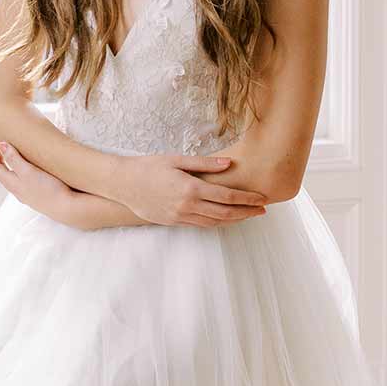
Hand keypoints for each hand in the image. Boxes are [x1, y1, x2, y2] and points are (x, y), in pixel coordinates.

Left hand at [0, 138, 75, 222]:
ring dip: (9, 166)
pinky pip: (24, 181)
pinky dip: (21, 172)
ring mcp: (28, 194)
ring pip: (13, 178)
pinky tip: (29, 170)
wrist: (67, 208)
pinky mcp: (39, 194)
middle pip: (2, 174)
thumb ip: (14, 159)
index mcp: (11, 183)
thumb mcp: (28, 171)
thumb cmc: (47, 189)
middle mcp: (17, 190)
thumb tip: (1, 145)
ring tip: (10, 157)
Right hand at [115, 152, 269, 228]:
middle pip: (225, 214)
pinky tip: (225, 219)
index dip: (247, 199)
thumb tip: (229, 164)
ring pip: (214, 223)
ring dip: (234, 220)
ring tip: (248, 215)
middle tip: (263, 211)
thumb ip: (204, 164)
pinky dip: (217, 223)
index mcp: (190, 189)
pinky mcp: (173, 222)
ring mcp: (180, 217)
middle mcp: (187, 206)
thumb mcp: (176, 160)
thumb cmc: (149, 167)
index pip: (227, 197)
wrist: (123, 184)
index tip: (262, 198)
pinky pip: (201, 225)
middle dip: (247, 213)